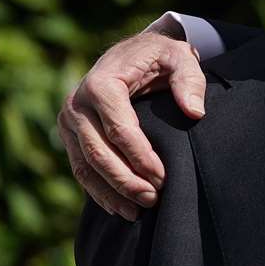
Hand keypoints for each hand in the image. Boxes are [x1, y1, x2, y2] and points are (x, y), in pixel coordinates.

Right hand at [57, 31, 208, 219]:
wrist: (130, 52)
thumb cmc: (159, 56)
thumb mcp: (179, 58)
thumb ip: (190, 81)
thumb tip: (195, 112)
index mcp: (101, 84)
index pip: (119, 129)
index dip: (141, 157)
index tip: (163, 178)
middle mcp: (76, 104)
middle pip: (99, 153)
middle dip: (126, 181)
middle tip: (153, 200)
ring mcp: (69, 122)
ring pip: (85, 166)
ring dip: (111, 192)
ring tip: (137, 212)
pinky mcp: (69, 135)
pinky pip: (80, 168)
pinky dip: (97, 190)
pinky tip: (118, 207)